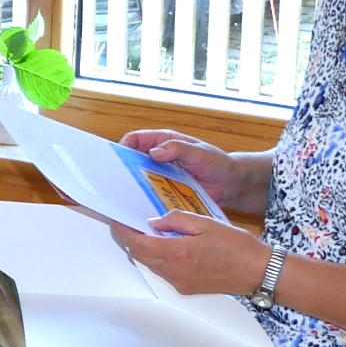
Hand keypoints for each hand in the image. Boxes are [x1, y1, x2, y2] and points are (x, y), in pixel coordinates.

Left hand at [113, 212, 274, 299]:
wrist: (258, 273)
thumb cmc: (237, 247)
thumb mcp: (205, 223)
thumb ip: (176, 220)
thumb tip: (155, 222)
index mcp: (177, 254)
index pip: (137, 244)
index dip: (124, 232)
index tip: (118, 221)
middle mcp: (174, 272)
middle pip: (140, 256)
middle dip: (132, 240)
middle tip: (131, 224)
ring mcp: (180, 283)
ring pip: (151, 265)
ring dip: (146, 250)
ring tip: (152, 233)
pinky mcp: (187, 288)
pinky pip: (164, 272)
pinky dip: (160, 259)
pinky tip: (170, 246)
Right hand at [122, 129, 240, 203]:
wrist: (230, 183)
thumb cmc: (217, 162)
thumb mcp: (199, 152)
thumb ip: (177, 149)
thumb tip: (153, 152)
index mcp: (163, 141)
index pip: (136, 139)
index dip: (124, 146)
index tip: (118, 159)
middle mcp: (158, 157)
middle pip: (132, 160)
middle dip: (122, 168)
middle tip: (115, 180)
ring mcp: (161, 174)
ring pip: (139, 178)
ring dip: (132, 186)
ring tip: (124, 196)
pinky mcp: (165, 190)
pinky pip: (150, 193)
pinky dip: (144, 199)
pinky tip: (140, 207)